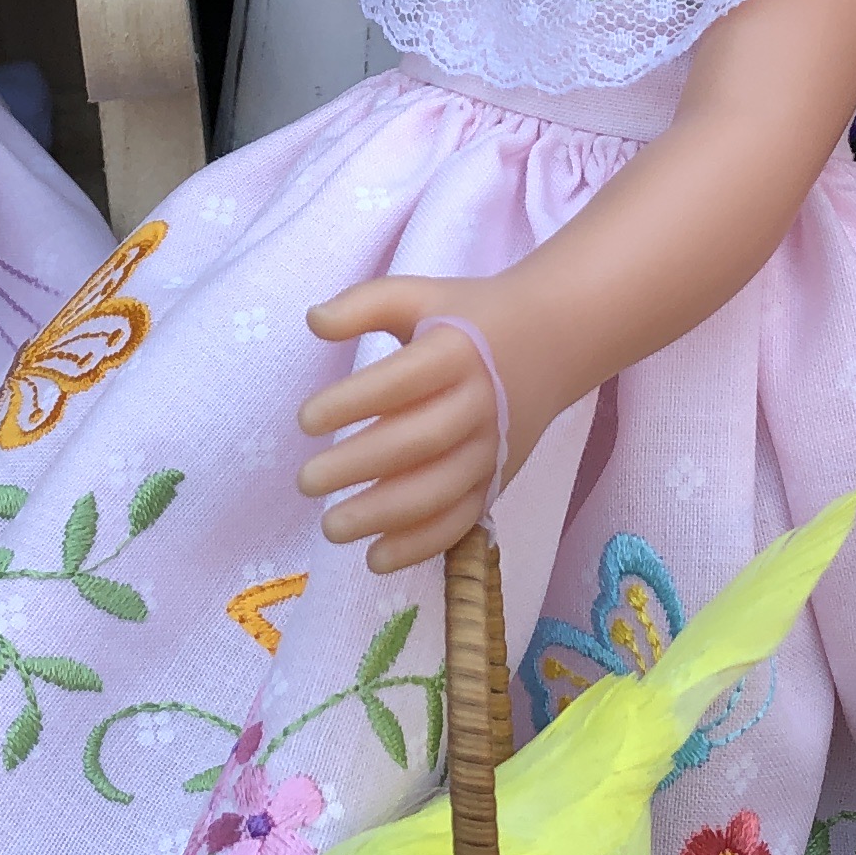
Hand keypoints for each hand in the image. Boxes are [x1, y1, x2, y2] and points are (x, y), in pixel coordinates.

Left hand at [295, 276, 546, 574]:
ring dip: (385, 515)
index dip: (354, 401)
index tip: (304, 421)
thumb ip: (365, 304)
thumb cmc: (468, 322)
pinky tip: (375, 558)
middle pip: (420, 441)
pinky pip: (462, 521)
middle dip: (359, 465)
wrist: (551, 343)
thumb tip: (314, 321)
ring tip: (331, 527)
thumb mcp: (420, 296)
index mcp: (458, 352)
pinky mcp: (498, 481)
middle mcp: (481, 403)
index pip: (404, 380)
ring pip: (441, 490)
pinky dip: (421, 545)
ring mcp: (492, 448)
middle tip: (306, 481)